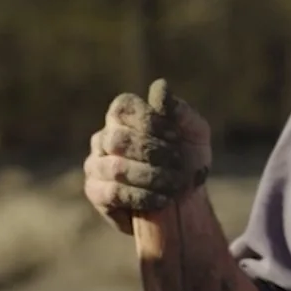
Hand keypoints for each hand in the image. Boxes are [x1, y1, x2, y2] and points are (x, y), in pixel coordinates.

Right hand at [83, 84, 211, 233]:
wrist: (187, 204)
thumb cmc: (189, 163)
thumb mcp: (195, 135)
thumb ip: (180, 111)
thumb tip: (159, 87)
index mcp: (123, 117)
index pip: (122, 108)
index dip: (149, 122)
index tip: (175, 137)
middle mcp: (104, 137)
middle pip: (118, 138)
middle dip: (153, 153)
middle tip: (177, 165)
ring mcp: (95, 165)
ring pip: (116, 167)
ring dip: (150, 177)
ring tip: (172, 184)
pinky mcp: (95, 192)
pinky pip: (113, 192)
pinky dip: (141, 196)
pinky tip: (161, 200)